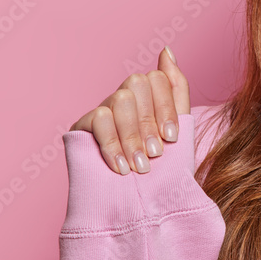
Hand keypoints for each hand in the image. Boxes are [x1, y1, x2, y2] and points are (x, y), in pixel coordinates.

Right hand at [70, 46, 189, 173]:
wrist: (138, 210)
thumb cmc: (162, 174)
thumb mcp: (179, 131)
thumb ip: (176, 89)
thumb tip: (166, 50)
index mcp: (151, 99)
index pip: (160, 79)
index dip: (166, 108)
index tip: (171, 139)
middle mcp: (126, 99)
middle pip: (138, 82)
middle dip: (149, 123)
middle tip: (154, 155)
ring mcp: (103, 110)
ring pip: (121, 99)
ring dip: (133, 137)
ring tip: (139, 167)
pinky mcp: (81, 126)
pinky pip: (99, 118)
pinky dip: (113, 145)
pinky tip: (121, 168)